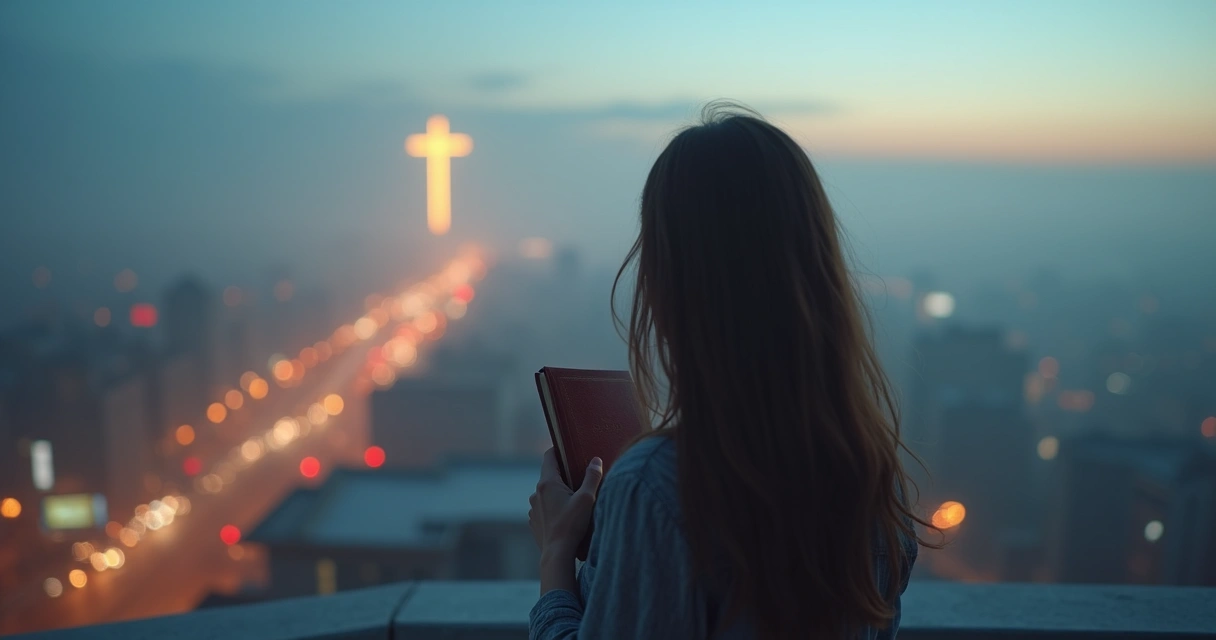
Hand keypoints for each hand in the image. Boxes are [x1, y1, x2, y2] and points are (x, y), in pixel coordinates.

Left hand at [528, 448, 602, 586]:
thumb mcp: (587, 499)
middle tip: (578, 478)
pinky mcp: (534, 521)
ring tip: (573, 502)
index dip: (558, 449)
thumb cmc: (573, 525)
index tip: (568, 449)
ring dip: (557, 494)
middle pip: (549, 475)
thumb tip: (596, 460)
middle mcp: (536, 493)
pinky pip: (544, 508)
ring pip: (546, 493)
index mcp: (548, 483)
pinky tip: (565, 517)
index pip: (549, 456)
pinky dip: (553, 508)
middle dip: (563, 475)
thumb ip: (592, 477)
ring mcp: (533, 508)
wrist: (557, 554)